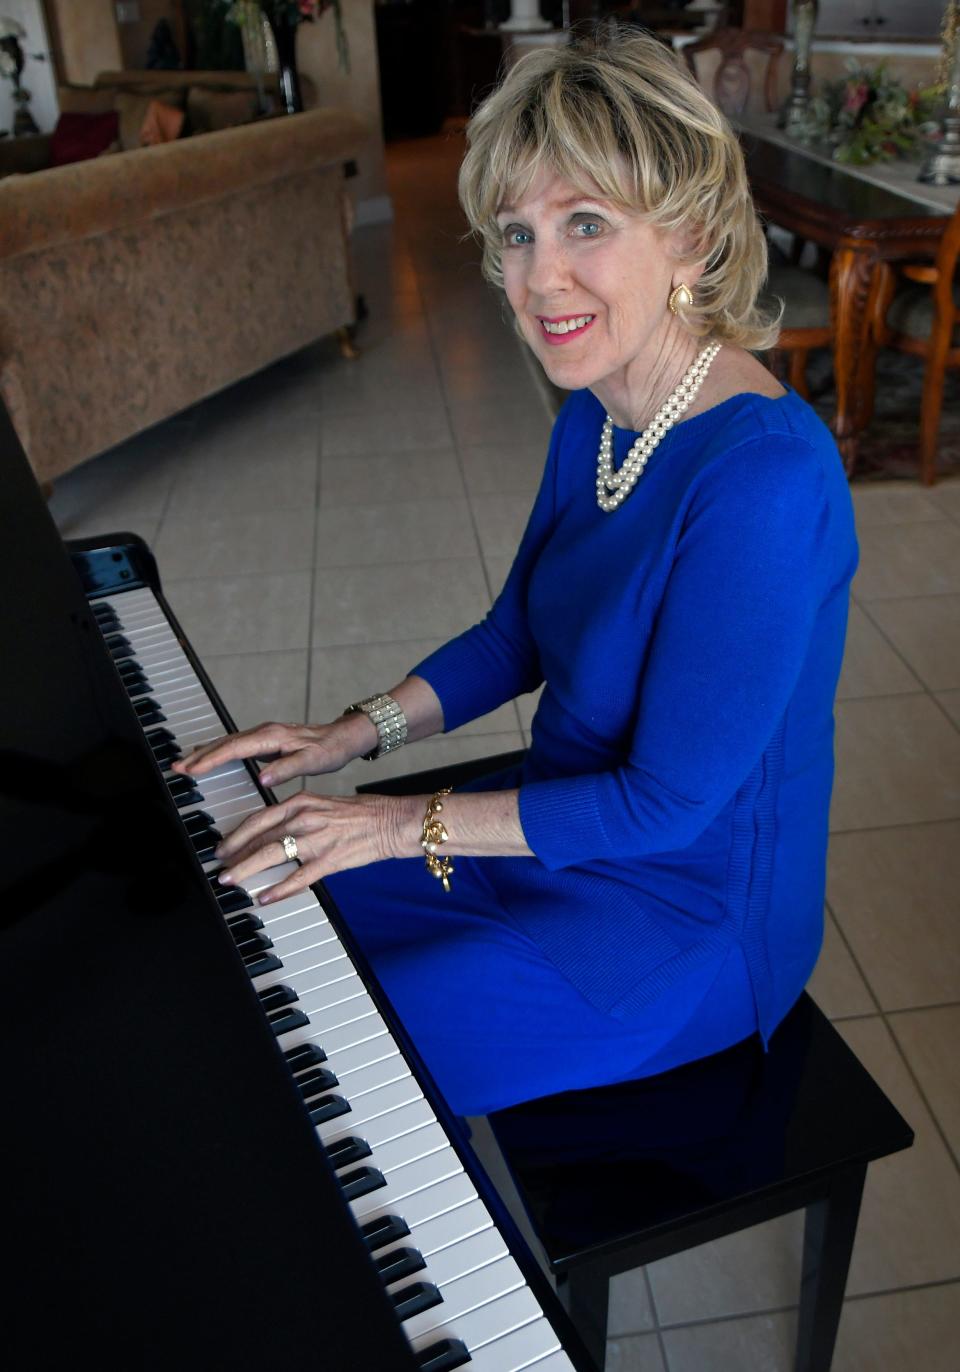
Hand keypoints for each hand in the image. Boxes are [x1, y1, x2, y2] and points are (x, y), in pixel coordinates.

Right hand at [171, 717, 371, 787]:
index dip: (211, 759)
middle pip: (224, 743)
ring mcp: (263, 735)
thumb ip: (288, 769)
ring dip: (205, 752)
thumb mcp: (313, 761)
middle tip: (177, 768)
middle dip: (199, 755)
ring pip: (227, 742)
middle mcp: (264, 732)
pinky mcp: (265, 741)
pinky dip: (218, 751)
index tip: (193, 769)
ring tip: (184, 763)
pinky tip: (208, 756)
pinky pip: (235, 745)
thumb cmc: (329, 750)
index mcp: (272, 737)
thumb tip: (263, 777)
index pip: (234, 748)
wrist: (342, 737)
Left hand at [215, 791, 416, 903]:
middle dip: (234, 854)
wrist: (391, 821)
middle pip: (259, 837)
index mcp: (300, 802)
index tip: (223, 847)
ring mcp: (316, 839)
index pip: (258, 818)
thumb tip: (270, 832)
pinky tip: (264, 898)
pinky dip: (278, 889)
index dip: (236, 835)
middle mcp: (304, 818)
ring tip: (231, 881)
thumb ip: (295, 816)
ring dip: (247, 870)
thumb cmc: (360, 814)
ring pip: (272, 855)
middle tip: (220, 868)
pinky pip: (298, 877)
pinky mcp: (329, 860)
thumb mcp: (321, 804)